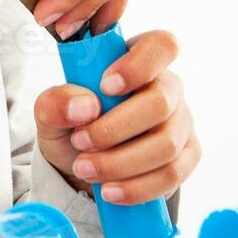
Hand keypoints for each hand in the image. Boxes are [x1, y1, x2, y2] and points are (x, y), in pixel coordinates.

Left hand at [33, 30, 199, 204]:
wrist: (83, 166)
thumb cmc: (73, 125)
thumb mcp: (51, 112)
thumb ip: (56, 102)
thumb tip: (84, 108)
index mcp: (138, 58)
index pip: (160, 46)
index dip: (138, 65)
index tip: (105, 86)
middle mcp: (168, 87)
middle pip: (160, 103)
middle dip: (115, 129)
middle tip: (80, 142)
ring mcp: (182, 122)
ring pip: (166, 144)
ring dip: (121, 162)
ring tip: (85, 169)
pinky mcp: (186, 157)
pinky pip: (172, 174)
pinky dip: (137, 187)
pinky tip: (109, 191)